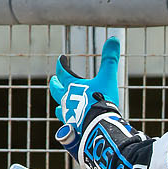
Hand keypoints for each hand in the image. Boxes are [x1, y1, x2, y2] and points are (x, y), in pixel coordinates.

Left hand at [47, 35, 122, 149]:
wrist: (98, 127)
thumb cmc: (101, 100)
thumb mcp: (108, 78)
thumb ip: (110, 59)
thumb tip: (113, 38)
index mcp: (73, 87)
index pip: (63, 72)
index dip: (62, 65)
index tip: (61, 59)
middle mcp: (66, 100)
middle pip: (56, 90)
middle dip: (55, 84)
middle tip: (53, 80)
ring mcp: (67, 116)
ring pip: (60, 108)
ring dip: (60, 104)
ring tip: (60, 106)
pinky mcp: (72, 130)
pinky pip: (66, 124)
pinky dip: (68, 122)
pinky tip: (70, 124)